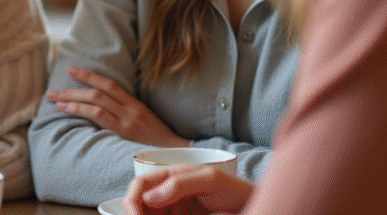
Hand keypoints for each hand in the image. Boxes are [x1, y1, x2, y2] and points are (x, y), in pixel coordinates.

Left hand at [45, 67, 188, 146]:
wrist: (177, 154)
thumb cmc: (157, 141)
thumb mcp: (144, 120)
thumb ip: (125, 112)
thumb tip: (102, 107)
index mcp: (135, 103)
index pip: (109, 84)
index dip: (89, 75)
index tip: (71, 70)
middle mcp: (131, 109)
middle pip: (98, 91)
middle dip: (73, 89)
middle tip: (52, 90)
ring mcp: (128, 120)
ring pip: (96, 102)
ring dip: (72, 100)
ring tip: (55, 100)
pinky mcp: (125, 133)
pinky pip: (101, 117)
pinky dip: (82, 111)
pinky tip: (67, 110)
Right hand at [122, 164, 252, 214]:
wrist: (253, 207)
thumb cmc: (235, 190)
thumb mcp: (209, 180)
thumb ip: (179, 184)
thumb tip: (149, 197)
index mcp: (171, 175)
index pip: (140, 185)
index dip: (132, 200)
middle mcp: (168, 191)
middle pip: (139, 202)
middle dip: (136, 213)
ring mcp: (173, 208)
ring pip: (148, 213)